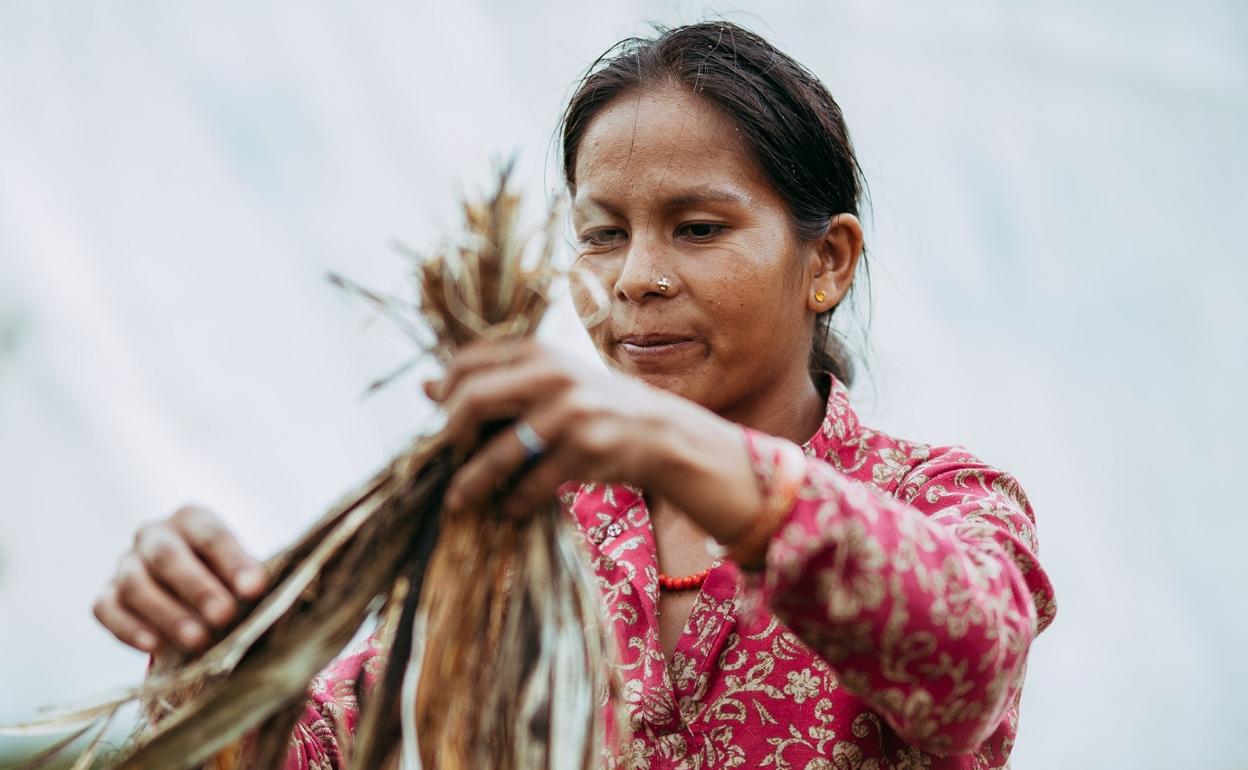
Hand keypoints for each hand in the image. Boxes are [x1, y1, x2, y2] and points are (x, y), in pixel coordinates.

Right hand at [93, 505, 266, 653]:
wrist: (191, 596)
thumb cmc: (226, 579)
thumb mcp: (241, 571)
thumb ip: (249, 579)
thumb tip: (259, 594)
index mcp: (191, 518)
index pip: (211, 535)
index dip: (233, 562)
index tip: (255, 589)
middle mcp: (153, 535)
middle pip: (168, 557)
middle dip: (197, 588)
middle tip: (224, 616)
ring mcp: (125, 563)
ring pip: (135, 584)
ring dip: (167, 614)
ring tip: (198, 640)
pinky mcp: (107, 594)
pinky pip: (107, 609)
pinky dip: (129, 629)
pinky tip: (155, 647)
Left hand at [427, 338, 762, 541]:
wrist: (659, 431)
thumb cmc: (593, 405)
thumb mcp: (546, 380)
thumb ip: (492, 380)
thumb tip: (425, 386)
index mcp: (538, 351)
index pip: (467, 363)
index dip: (446, 393)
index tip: (445, 419)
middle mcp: (552, 375)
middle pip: (473, 400)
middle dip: (452, 436)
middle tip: (451, 457)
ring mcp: (571, 412)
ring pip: (500, 454)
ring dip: (472, 483)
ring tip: (458, 502)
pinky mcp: (586, 450)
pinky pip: (532, 484)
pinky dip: (514, 502)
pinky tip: (509, 508)